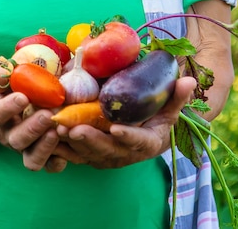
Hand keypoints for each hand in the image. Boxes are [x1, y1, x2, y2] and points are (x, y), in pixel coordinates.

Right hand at [0, 67, 72, 171]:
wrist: (16, 109)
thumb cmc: (14, 89)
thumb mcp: (6, 81)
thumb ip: (2, 75)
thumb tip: (4, 70)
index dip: (9, 107)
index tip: (23, 97)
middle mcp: (8, 136)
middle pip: (16, 139)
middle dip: (32, 128)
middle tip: (48, 115)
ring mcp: (24, 150)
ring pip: (31, 159)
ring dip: (45, 146)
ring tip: (57, 130)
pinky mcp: (40, 158)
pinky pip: (48, 167)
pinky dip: (56, 162)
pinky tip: (65, 153)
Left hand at [54, 76, 195, 168]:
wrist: (148, 133)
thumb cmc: (158, 117)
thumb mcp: (170, 107)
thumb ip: (177, 95)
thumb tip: (189, 80)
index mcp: (147, 143)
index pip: (138, 142)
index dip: (127, 137)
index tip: (115, 129)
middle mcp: (126, 154)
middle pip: (107, 150)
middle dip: (90, 141)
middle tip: (74, 129)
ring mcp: (108, 156)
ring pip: (88, 153)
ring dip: (72, 144)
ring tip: (57, 129)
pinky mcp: (92, 155)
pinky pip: (76, 154)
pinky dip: (62, 148)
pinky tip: (48, 135)